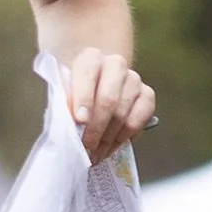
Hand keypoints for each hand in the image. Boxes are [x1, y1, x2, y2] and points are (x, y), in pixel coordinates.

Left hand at [66, 48, 156, 162]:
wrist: (96, 86)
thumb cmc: (76, 93)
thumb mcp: (64, 95)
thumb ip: (65, 106)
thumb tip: (70, 130)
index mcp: (90, 58)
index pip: (87, 75)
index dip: (83, 99)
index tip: (79, 121)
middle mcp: (115, 64)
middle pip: (108, 99)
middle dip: (95, 129)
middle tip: (86, 149)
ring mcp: (134, 79)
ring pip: (122, 114)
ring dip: (107, 139)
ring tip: (95, 153)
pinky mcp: (147, 95)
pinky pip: (137, 121)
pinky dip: (123, 138)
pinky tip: (110, 146)